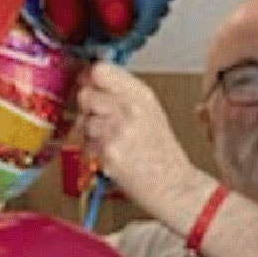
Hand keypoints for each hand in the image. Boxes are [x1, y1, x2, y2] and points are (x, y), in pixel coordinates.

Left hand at [75, 63, 203, 220]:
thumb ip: (122, 93)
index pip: (100, 70)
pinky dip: (93, 151)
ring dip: (90, 132)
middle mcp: (129, 109)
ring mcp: (116, 131)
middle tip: (103, 120)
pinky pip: (85, 144)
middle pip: (86, 94)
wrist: (174, 185)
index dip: (90, 79)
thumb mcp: (151, 110)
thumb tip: (91, 78)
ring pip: (83, 121)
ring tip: (112, 142)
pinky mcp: (107, 153)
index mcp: (141, 94)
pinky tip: (112, 156)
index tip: (91, 86)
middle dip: (88, 108)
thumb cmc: (162, 151)